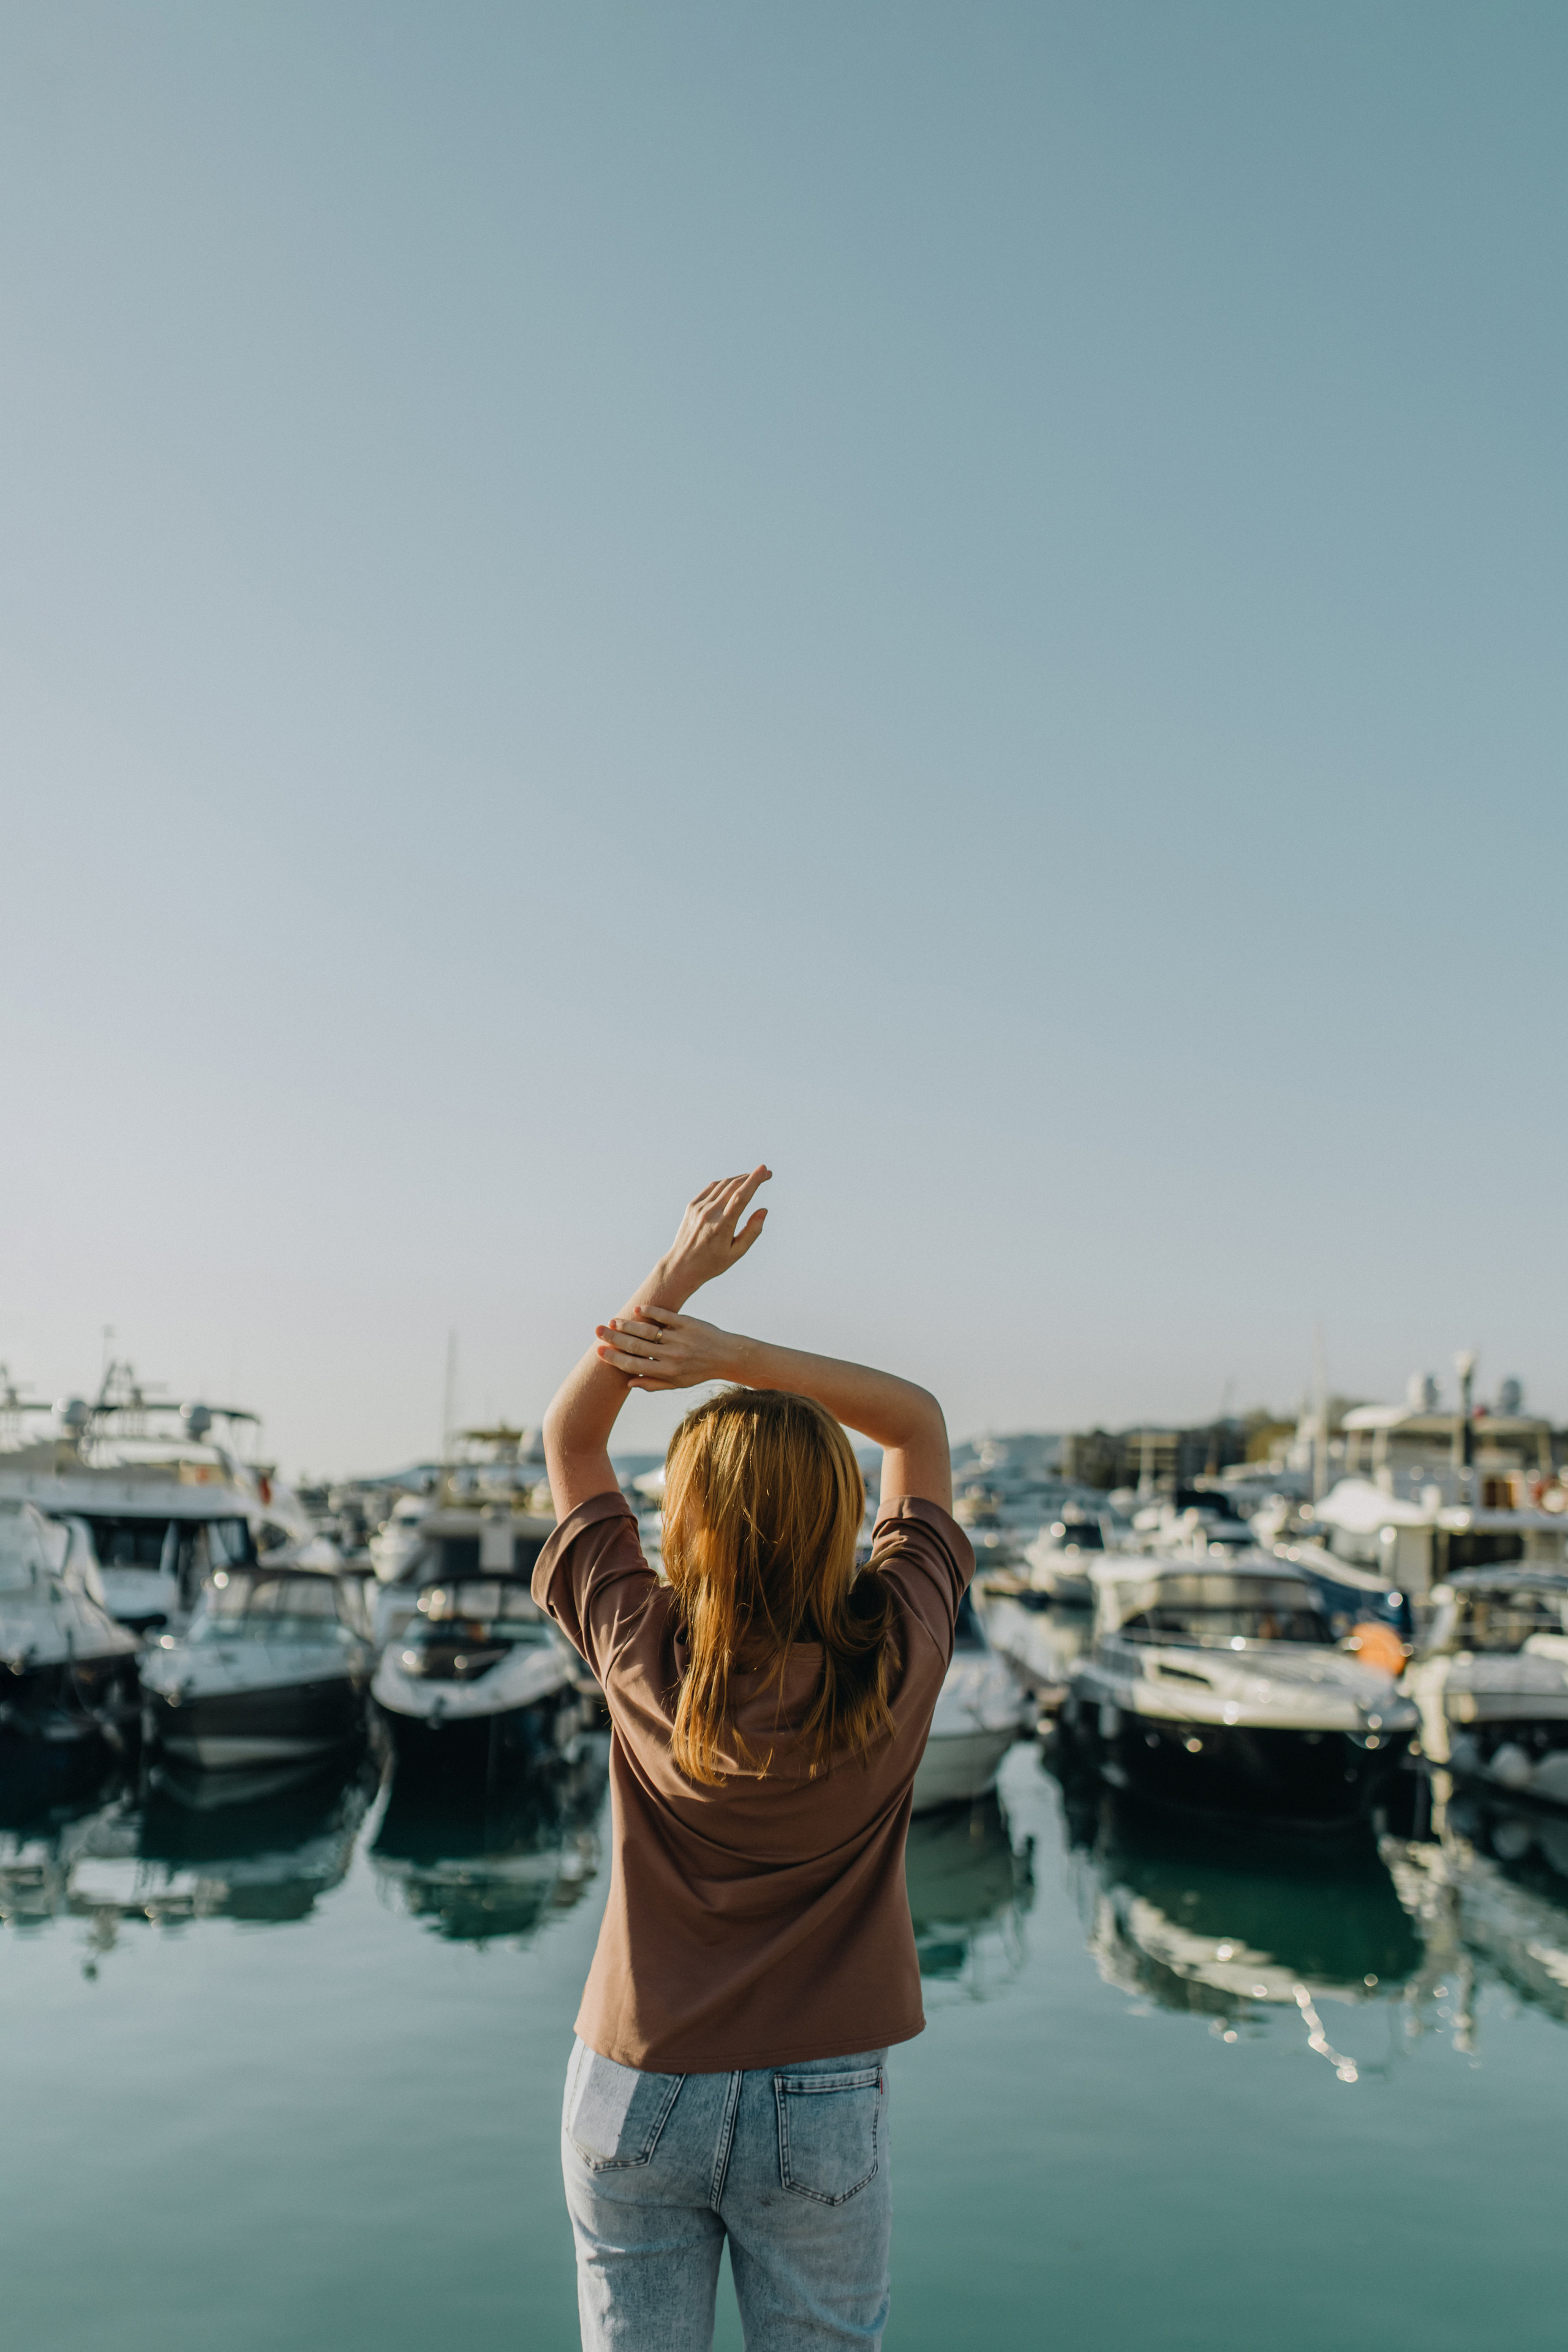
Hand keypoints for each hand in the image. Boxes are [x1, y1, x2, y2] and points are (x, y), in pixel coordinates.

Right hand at [594, 1308, 735, 1391]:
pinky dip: (651, 1311)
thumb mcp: (677, 1383)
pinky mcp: (688, 1323)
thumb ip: (653, 1383)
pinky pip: (666, 1316)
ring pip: (648, 1330)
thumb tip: (628, 1384)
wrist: (726, 1356)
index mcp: (667, 1371)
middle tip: (598, 1331)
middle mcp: (672, 1355)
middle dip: (614, 1338)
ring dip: (628, 1325)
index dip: (615, 1359)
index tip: (599, 1351)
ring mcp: (680, 1338)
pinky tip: (637, 1309)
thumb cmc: (698, 1372)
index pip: (634, 1365)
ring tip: (613, 1321)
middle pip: (636, 1346)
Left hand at [650, 1167, 770, 1302]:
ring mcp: (699, 1208)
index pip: (740, 1197)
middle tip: (766, 1173)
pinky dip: (726, 1183)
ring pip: (723, 1184)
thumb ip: (752, 1231)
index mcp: (722, 1226)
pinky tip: (734, 1184)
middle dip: (751, 1177)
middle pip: (733, 1186)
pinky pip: (712, 1188)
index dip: (754, 1181)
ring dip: (740, 1178)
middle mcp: (709, 1213)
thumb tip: (763, 1210)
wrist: (681, 1265)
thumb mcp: (736, 1252)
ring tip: (752, 1178)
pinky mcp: (692, 1205)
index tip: (764, 1170)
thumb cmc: (712, 1263)